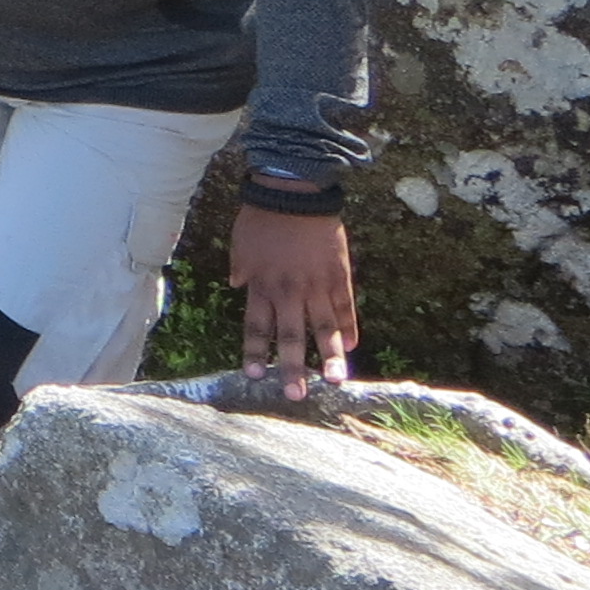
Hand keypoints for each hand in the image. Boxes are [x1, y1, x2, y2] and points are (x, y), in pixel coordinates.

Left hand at [228, 203, 357, 397]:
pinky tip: (353, 347)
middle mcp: (288, 291)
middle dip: (292, 367)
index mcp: (260, 285)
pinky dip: (349, 328)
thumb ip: (241, 270)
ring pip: (323, 328)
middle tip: (296, 395)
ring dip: (329, 356)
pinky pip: (344, 307)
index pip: (256, 327)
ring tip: (335, 381)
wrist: (294, 193)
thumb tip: (236, 287)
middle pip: (290, 336)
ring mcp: (316, 285)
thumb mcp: (240, 245)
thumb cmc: (261, 218)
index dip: (255, 353)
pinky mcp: (338, 275)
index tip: (255, 377)